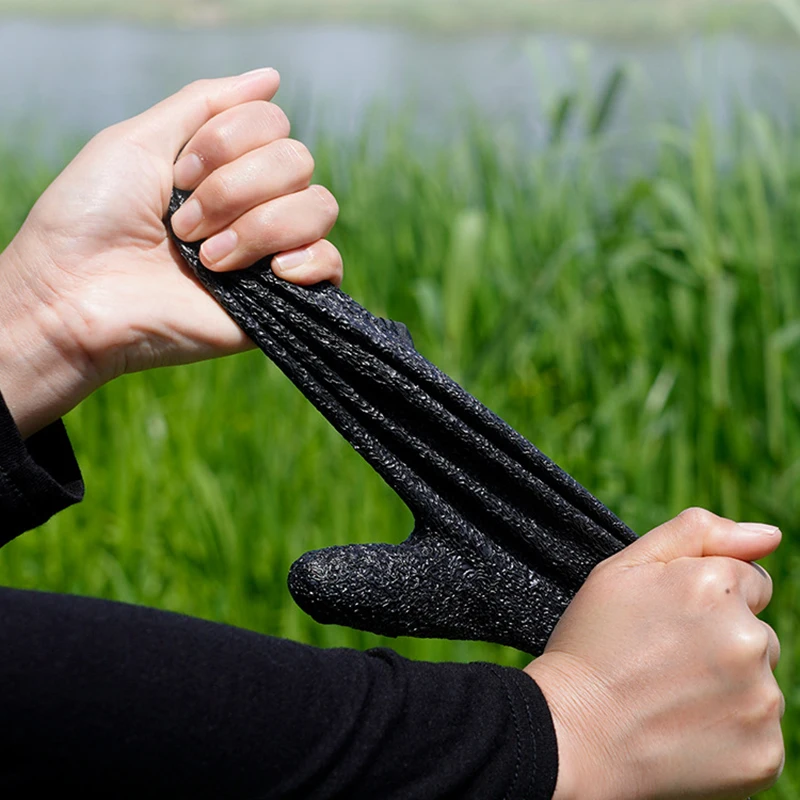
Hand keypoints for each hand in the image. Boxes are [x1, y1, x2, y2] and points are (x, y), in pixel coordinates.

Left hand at [0, 69, 341, 436]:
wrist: (76, 298)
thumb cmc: (92, 218)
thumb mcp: (138, 139)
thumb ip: (205, 104)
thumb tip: (271, 77)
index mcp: (223, 167)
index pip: (273, 124)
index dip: (228, 142)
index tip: (178, 175)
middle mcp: (253, 205)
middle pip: (297, 161)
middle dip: (234, 189)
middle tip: (183, 226)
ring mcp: (269, 252)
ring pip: (318, 206)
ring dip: (258, 227)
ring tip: (209, 260)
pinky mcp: (283, 299)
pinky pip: (332, 263)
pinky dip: (309, 261)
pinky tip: (271, 273)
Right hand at [526, 508, 783, 798]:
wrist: (569, 732)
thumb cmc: (591, 643)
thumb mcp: (623, 568)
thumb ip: (696, 533)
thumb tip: (770, 534)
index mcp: (715, 585)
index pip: (750, 581)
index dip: (705, 599)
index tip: (667, 622)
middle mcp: (748, 638)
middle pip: (756, 631)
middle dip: (719, 641)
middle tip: (660, 662)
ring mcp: (761, 699)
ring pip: (759, 680)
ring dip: (727, 686)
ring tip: (668, 698)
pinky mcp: (765, 753)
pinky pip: (761, 730)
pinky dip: (731, 732)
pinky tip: (684, 730)